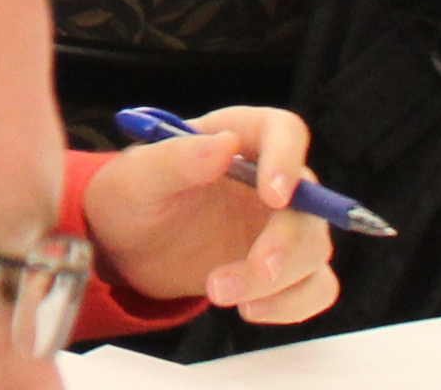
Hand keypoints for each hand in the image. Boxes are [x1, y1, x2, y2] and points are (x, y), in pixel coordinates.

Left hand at [84, 109, 339, 326]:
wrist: (126, 245)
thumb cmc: (131, 196)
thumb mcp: (137, 177)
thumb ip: (175, 159)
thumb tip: (224, 145)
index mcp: (237, 136)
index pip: (284, 131)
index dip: (288, 159)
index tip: (273, 194)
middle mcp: (269, 178)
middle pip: (308, 204)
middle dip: (285, 243)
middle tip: (258, 271)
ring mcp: (280, 225)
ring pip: (312, 250)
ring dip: (278, 282)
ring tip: (218, 292)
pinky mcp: (282, 267)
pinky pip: (315, 287)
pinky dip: (292, 305)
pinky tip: (248, 309)